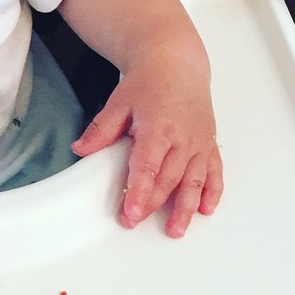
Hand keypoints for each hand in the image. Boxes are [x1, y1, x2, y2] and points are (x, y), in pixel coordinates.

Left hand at [71, 57, 223, 237]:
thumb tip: (80, 149)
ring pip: (194, 181)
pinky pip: (214, 172)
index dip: (139, 191)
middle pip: (168, 178)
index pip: (148, 166)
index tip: (131, 212)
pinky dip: (212, 192)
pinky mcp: (209, 144)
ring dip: (186, 207)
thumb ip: (101, 129)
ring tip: (176, 229)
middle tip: (136, 222)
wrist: (177, 65)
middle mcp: (182, 138)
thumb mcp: (118, 103)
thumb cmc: (148, 83)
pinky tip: (205, 209)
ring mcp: (199, 143)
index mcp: (158, 127)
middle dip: (152, 204)